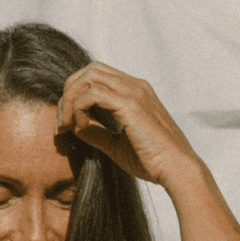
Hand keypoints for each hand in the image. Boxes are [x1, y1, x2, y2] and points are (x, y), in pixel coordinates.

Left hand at [54, 63, 202, 193]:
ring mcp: (134, 91)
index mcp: (134, 91)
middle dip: (69, 93)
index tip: (67, 123)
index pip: (96, 76)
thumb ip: (97, 133)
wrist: (177, 170)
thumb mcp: (117, 146)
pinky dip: (79, 108)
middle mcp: (134, 85)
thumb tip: (74, 126)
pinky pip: (93, 94)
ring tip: (67, 125)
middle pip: (89, 70)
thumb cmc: (153, 162)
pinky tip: (80, 128)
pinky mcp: (131, 104)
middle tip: (62, 122)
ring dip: (71, 99)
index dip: (75, 94)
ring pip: (89, 77)